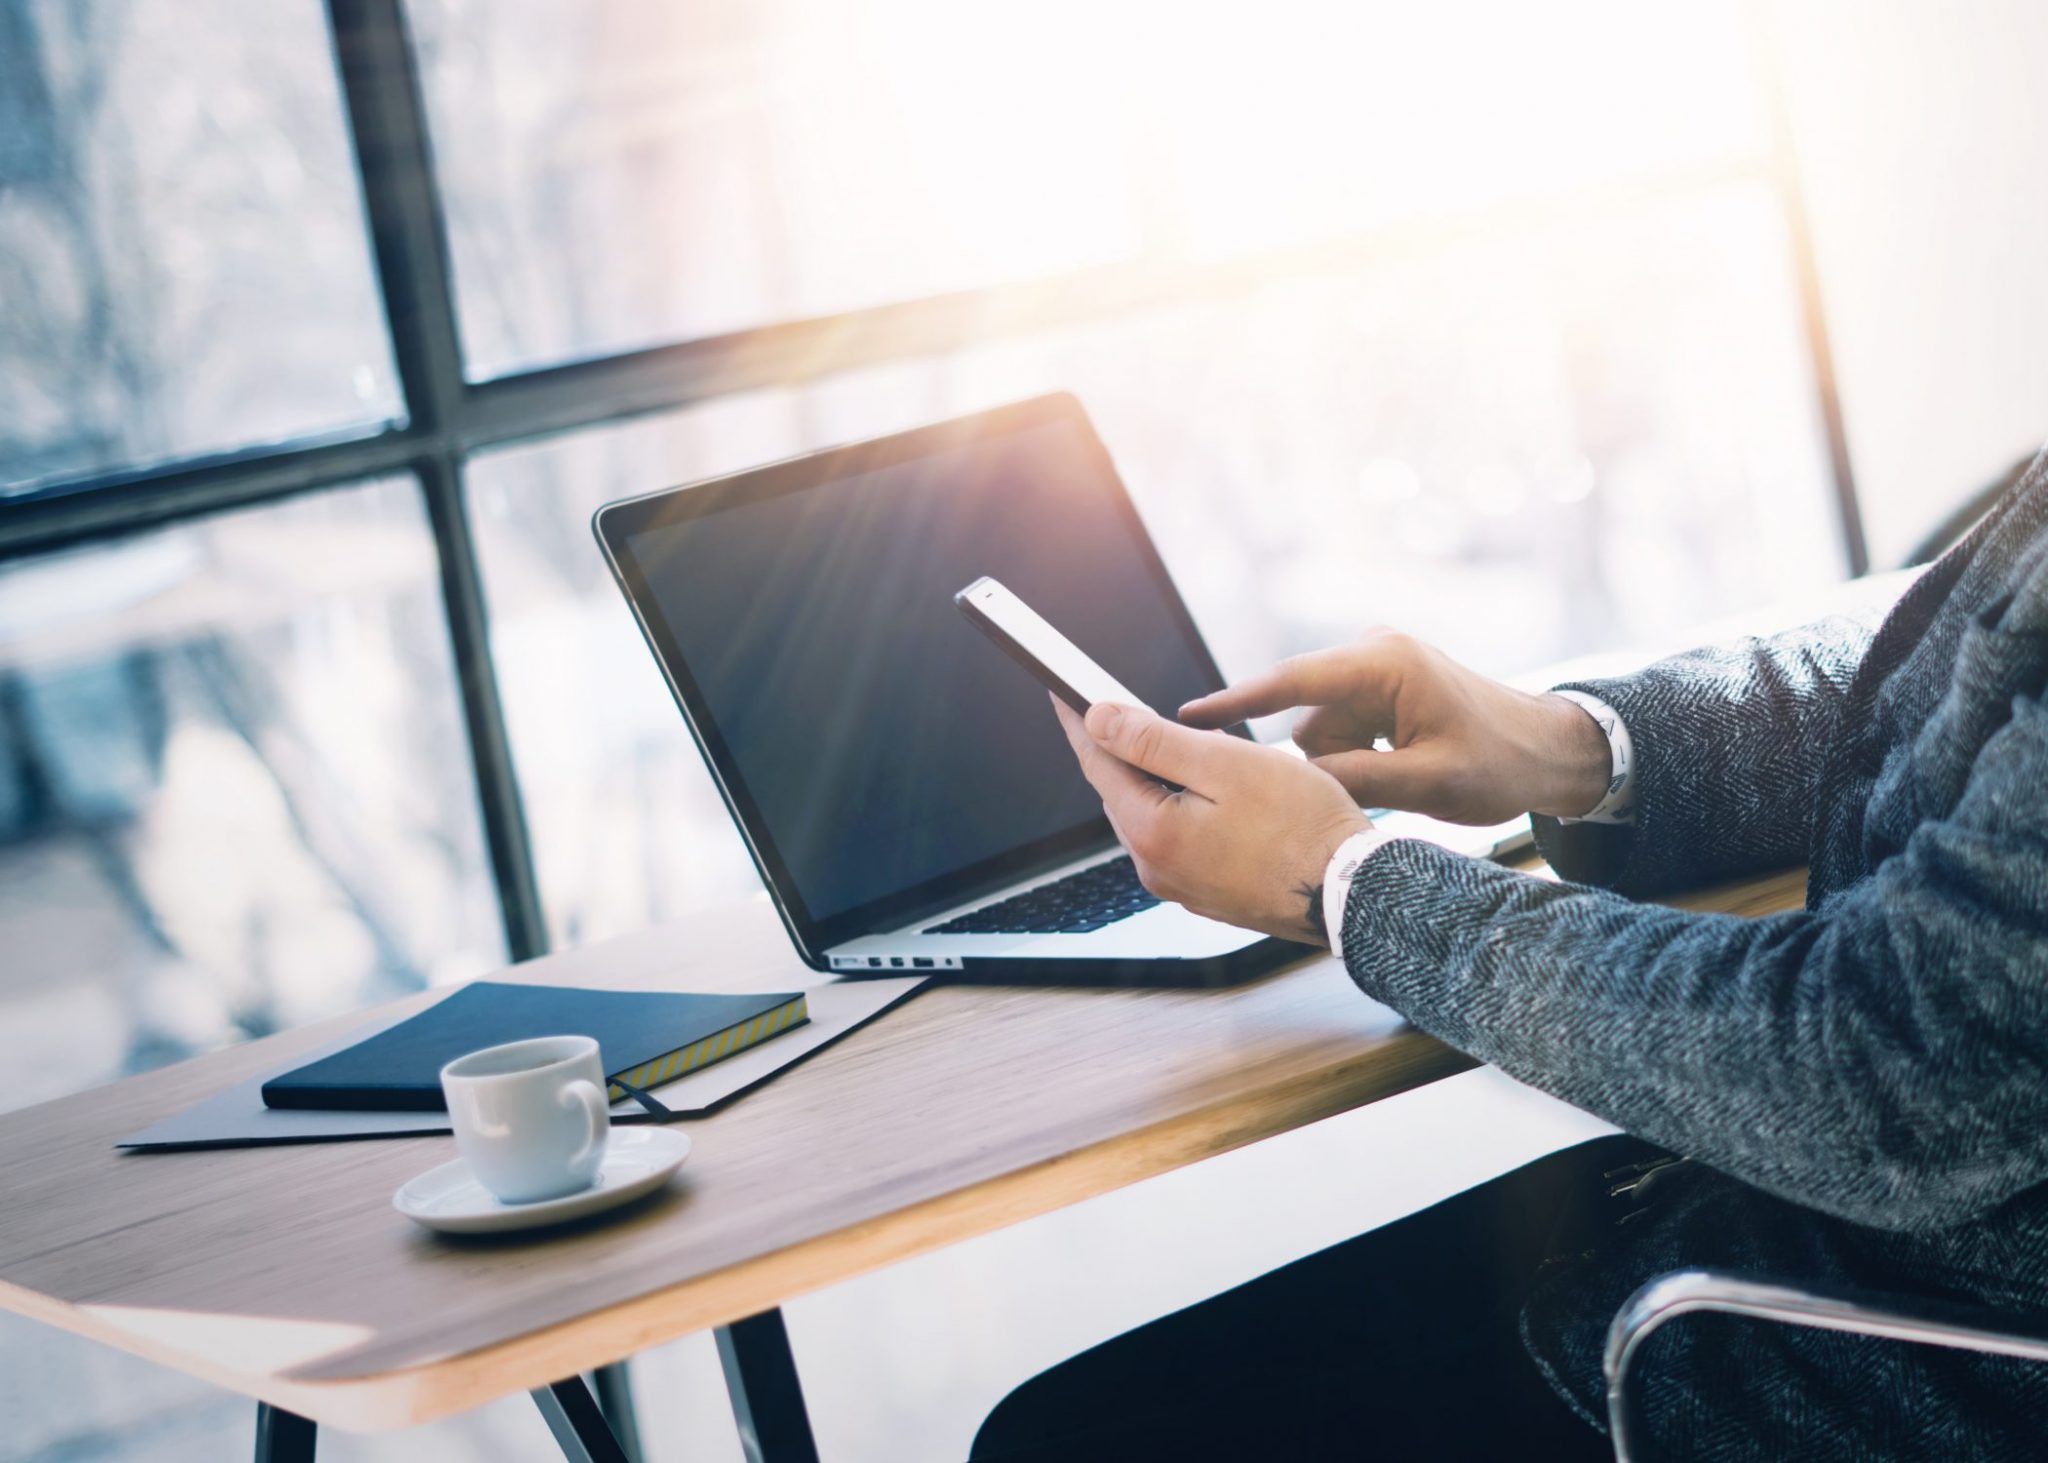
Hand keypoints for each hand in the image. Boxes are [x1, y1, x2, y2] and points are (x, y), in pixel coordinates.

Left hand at [1055, 696, 1372, 945]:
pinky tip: (1215, 793)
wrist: (1351, 893)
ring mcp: (1179, 886)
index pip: (1097, 763)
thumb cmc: (1302, 827)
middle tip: (1130, 708)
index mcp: (1151, 832)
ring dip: (1160, 779)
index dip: (1080, 721)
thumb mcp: (1224, 765)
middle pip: (1122, 791)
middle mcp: (1154, 867)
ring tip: (1190, 748)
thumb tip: (1098, 720)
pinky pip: (1178, 839)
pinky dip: (1183, 808)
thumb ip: (1154, 741)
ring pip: (1152, 815)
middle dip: (1124, 749)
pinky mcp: (1206, 893)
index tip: (1063, 692)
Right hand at [1178, 630, 1611, 824]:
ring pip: (1319, 723)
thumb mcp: (1426, 783)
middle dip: (1318, 756)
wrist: (1546, 750)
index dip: (1236, 701)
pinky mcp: (1378, 682)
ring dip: (1340, 760)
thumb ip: (1355, 779)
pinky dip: (1351, 753)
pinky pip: (1337, 722)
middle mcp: (1373, 652)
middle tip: (1359, 786)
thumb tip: (1292, 780)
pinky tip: (1387, 770)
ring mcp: (1375, 664)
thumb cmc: (1498, 764)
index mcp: (1385, 664)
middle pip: (1305, 710)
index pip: (1292, 680)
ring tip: (1393, 778)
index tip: (1188, 715)